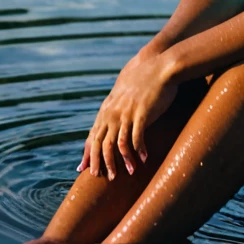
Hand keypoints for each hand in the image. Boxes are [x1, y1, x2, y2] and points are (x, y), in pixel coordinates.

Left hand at [77, 49, 176, 179]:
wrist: (160, 66)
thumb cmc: (145, 78)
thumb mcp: (124, 92)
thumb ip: (116, 105)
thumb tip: (114, 118)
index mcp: (107, 109)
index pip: (92, 135)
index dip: (88, 153)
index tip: (83, 169)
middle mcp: (113, 113)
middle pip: (101, 143)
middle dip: (101, 163)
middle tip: (105, 177)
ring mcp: (126, 114)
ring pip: (117, 144)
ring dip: (122, 161)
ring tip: (128, 173)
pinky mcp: (141, 114)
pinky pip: (136, 138)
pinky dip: (138, 151)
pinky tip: (143, 159)